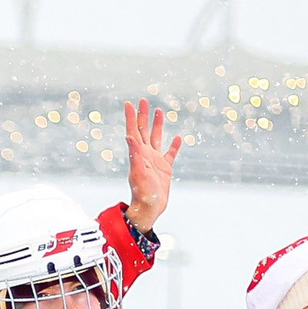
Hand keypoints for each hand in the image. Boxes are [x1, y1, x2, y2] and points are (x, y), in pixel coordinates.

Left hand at [122, 100, 184, 234]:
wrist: (150, 208)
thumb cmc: (142, 193)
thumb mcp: (138, 172)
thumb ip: (134, 154)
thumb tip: (129, 136)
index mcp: (138, 154)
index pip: (133, 131)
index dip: (131, 117)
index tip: (129, 103)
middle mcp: (145, 155)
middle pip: (144, 130)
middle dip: (143, 115)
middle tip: (143, 100)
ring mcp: (155, 161)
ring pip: (157, 138)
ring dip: (157, 125)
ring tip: (159, 111)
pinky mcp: (165, 169)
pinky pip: (170, 154)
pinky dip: (174, 146)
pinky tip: (178, 138)